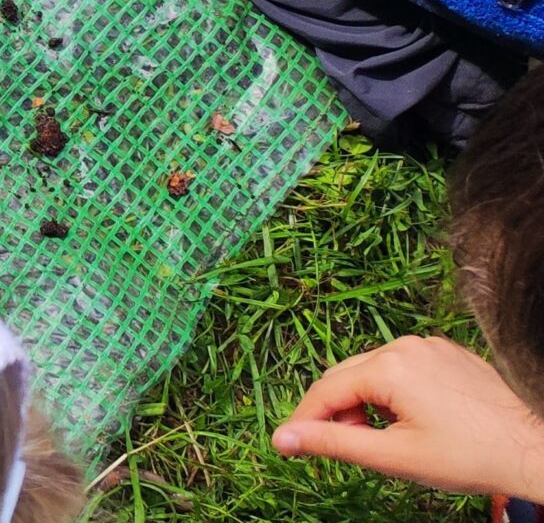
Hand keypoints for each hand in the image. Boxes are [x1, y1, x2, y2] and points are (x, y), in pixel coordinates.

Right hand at [275, 336, 543, 497]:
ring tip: (386, 439)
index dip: (306, 421)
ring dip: (365, 403)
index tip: (292, 447)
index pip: (325, 390)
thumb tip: (282, 439)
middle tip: (349, 449)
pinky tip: (412, 422)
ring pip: (373, 371)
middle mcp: (404, 344)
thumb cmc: (469, 457)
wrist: (536, 448)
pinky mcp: (448, 353)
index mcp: (388, 366)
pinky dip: (392, 393)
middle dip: (338, 412)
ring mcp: (429, 346)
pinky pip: (402, 367)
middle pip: (346, 375)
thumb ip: (333, 443)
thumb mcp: (394, 456)